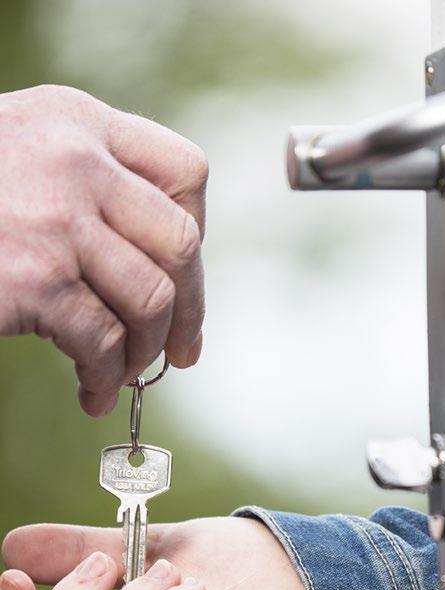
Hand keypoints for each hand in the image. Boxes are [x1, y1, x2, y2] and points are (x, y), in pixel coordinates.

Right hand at [0, 85, 207, 415]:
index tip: (182, 273)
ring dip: (146, 350)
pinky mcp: (31, 278)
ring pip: (152, 298)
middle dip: (191, 307)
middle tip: (183, 349)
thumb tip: (161, 255)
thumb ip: (91, 178)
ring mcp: (54, 219)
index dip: (196, 231)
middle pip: (181, 243)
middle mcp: (76, 161)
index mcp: (80, 121)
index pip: (185, 173)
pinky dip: (104, 377)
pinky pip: (102, 341)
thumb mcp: (26, 149)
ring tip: (124, 372)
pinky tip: (93, 391)